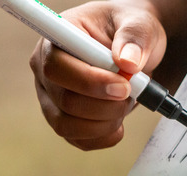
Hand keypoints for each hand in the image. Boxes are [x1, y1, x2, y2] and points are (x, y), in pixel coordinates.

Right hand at [29, 1, 165, 149]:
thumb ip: (135, 37)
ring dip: (106, 123)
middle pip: (65, 101)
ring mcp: (52, 97)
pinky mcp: (65, 118)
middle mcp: (47, 69)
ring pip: (67, 126)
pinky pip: (79, 140)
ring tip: (126, 104)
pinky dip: (104, 137)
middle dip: (107, 106)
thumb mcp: (140, 24)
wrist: (135, 50)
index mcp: (58, 38)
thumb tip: (127, 62)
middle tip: (132, 94)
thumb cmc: (131, 32)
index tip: (124, 86)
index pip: (56, 66)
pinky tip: (120, 122)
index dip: (90, 82)